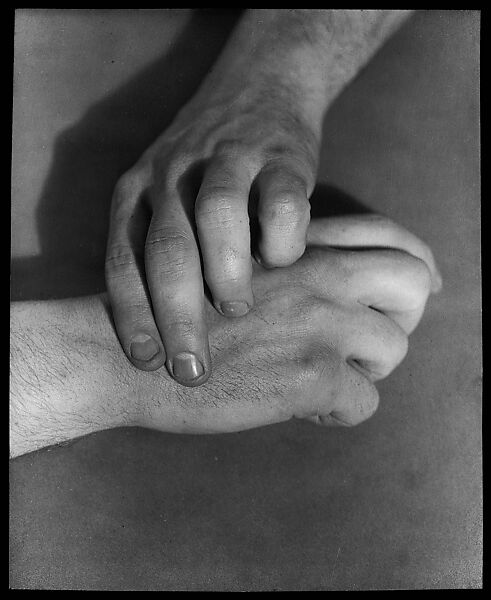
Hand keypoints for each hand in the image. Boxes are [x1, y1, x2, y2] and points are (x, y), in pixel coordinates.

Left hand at [105, 61, 320, 384]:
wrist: (259, 88)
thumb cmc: (207, 170)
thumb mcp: (164, 199)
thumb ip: (161, 253)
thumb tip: (169, 333)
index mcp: (139, 191)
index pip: (124, 258)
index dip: (133, 314)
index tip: (147, 361)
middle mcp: (175, 173)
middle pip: (168, 249)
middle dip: (178, 316)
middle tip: (193, 368)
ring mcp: (229, 159)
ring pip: (218, 216)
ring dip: (226, 272)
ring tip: (238, 307)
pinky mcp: (282, 155)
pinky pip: (282, 201)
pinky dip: (284, 239)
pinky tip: (285, 260)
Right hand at [135, 214, 440, 432]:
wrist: (124, 351)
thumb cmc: (171, 311)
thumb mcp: (230, 262)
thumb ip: (286, 266)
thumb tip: (332, 288)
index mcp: (299, 244)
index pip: (389, 237)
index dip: (414, 263)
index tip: (408, 293)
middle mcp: (317, 273)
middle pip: (413, 280)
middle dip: (401, 316)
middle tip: (367, 342)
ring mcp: (318, 321)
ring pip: (394, 348)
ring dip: (363, 371)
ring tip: (316, 379)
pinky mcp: (309, 375)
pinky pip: (365, 404)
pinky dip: (335, 413)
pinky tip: (295, 407)